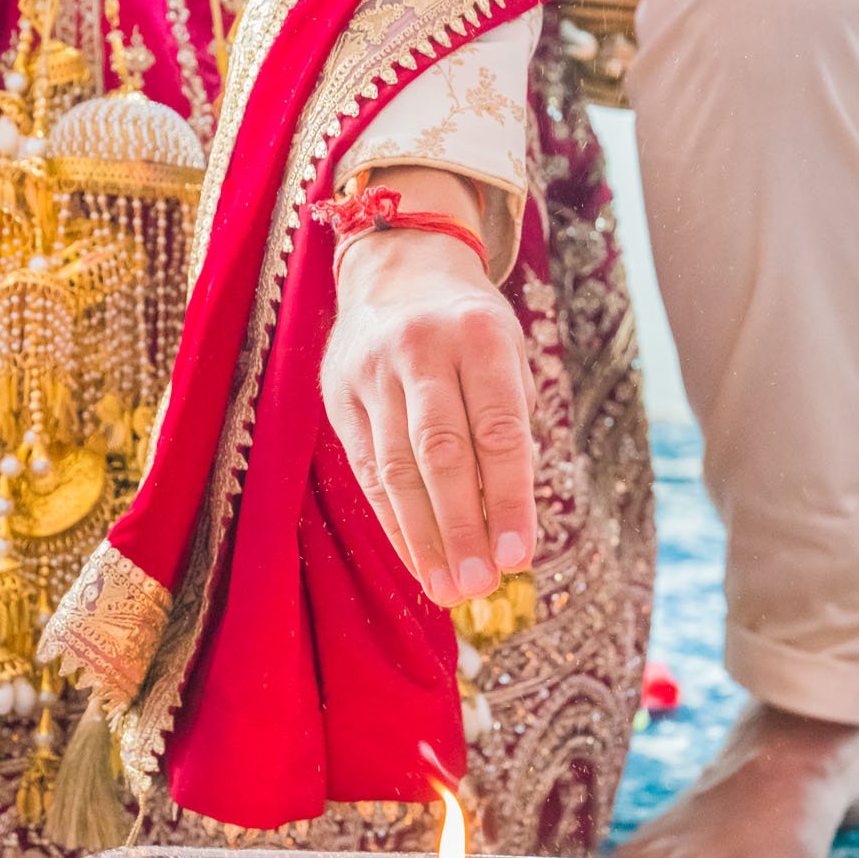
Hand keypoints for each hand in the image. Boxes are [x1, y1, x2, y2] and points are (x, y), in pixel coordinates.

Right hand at [322, 225, 536, 609]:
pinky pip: (368, 469)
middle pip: (441, 454)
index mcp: (480, 337)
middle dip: (462, 529)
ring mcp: (373, 371)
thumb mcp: (509, 356)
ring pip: (397, 468)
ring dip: (424, 538)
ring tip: (448, 590)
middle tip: (479, 587)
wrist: (400, 267)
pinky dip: (394, 520)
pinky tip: (417, 560)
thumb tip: (506, 524)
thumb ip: (510, 428)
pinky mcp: (339, 393)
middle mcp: (422, 349)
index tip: (519, 559)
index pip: (499, 432)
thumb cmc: (471, 328)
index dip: (510, 500)